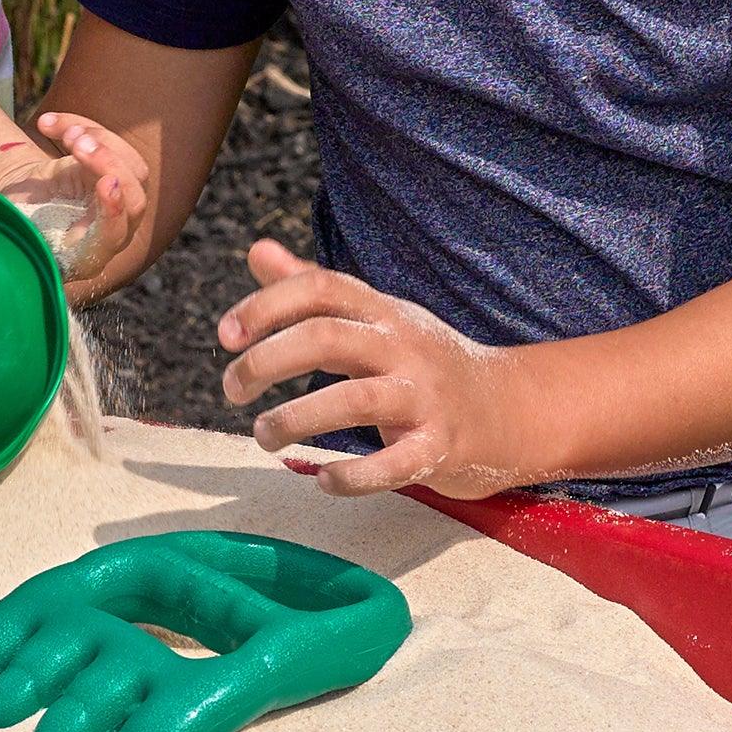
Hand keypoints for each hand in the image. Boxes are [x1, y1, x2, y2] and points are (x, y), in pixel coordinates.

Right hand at [0, 109, 152, 285]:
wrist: (15, 208)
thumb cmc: (11, 228)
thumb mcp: (12, 232)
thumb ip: (24, 230)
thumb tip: (20, 220)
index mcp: (87, 256)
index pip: (114, 236)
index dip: (113, 212)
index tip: (106, 182)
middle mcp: (111, 231)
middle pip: (133, 197)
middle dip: (108, 165)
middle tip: (77, 144)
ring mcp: (118, 200)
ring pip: (132, 166)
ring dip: (100, 140)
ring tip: (64, 132)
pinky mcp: (112, 171)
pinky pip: (111, 144)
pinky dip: (80, 126)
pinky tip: (47, 124)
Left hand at [218, 240, 537, 497]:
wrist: (506, 408)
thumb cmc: (420, 361)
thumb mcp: (372, 317)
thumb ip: (312, 288)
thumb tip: (256, 250)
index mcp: (382, 311)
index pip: (321, 288)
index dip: (266, 305)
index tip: (225, 335)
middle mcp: (403, 346)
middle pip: (327, 338)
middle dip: (266, 362)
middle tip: (231, 390)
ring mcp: (424, 396)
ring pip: (354, 400)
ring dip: (296, 419)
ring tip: (263, 436)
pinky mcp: (440, 447)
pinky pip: (396, 464)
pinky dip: (355, 477)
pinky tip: (323, 481)